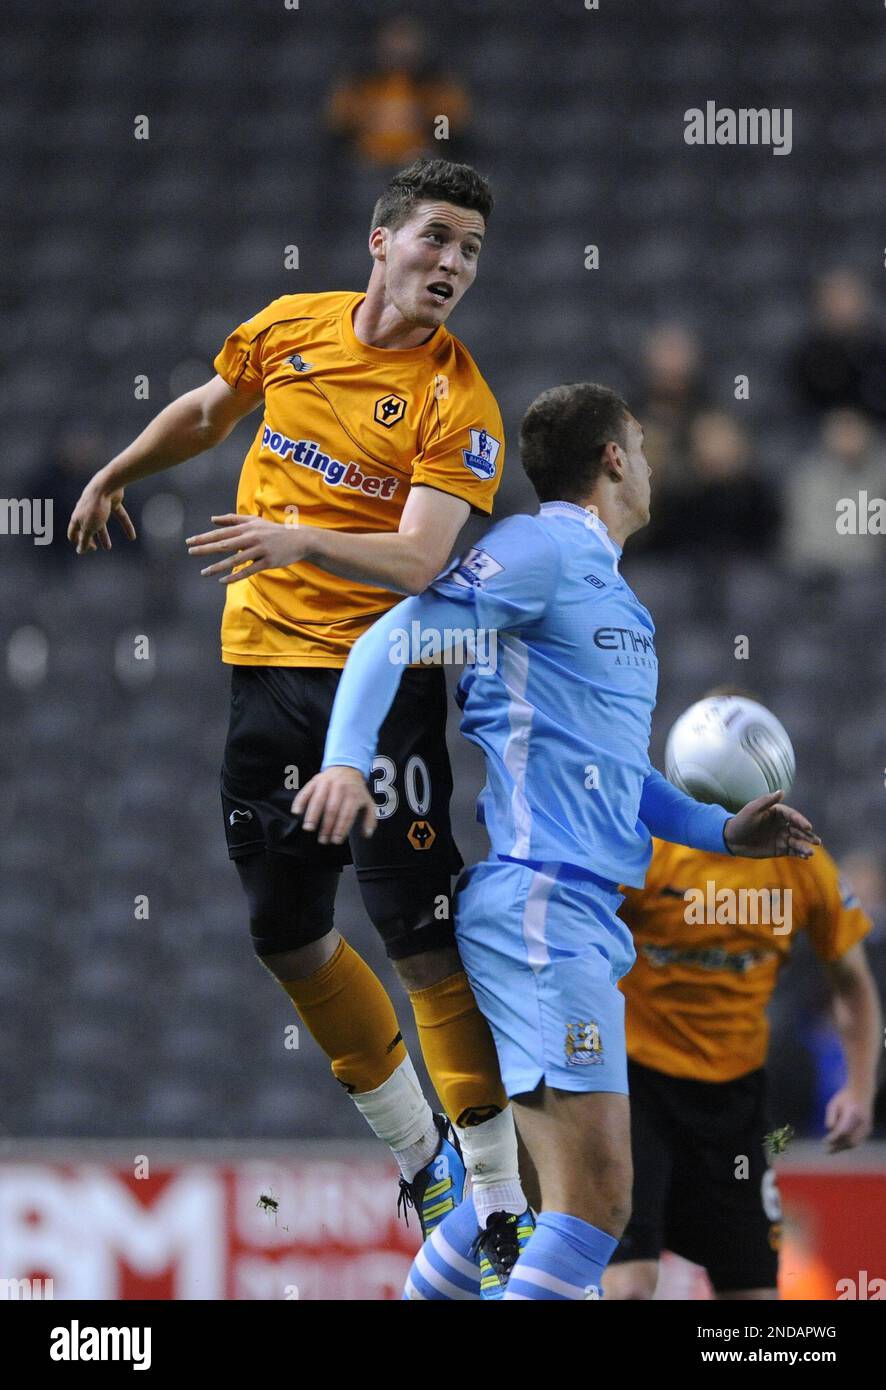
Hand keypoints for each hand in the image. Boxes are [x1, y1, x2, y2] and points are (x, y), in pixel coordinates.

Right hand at [68, 482, 135, 553]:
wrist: (106, 486)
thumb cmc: (94, 508)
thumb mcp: (88, 528)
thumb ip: (84, 540)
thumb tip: (80, 551)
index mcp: (77, 518)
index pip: (73, 533)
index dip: (78, 543)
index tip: (89, 549)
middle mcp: (86, 512)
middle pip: (86, 529)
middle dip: (89, 539)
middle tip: (95, 548)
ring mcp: (100, 507)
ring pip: (101, 524)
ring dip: (104, 536)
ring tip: (108, 548)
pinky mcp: (113, 503)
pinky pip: (119, 516)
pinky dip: (126, 526)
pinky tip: (132, 537)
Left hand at [186, 513, 308, 583]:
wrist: (299, 539)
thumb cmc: (272, 531)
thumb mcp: (253, 521)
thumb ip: (232, 520)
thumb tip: (212, 519)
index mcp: (246, 528)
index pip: (221, 532)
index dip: (205, 537)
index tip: (190, 542)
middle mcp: (251, 537)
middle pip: (224, 544)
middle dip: (206, 548)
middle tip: (190, 552)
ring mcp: (260, 550)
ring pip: (235, 559)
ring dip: (217, 566)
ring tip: (203, 572)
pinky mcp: (267, 562)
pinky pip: (248, 570)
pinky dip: (235, 576)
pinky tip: (222, 581)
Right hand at [292, 766, 376, 844]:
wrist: (347, 768)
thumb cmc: (356, 790)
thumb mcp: (368, 802)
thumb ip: (370, 820)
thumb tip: (366, 835)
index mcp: (353, 795)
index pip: (347, 814)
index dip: (341, 829)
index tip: (336, 841)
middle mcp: (340, 788)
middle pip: (332, 809)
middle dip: (327, 826)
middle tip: (322, 840)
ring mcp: (326, 783)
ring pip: (318, 800)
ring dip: (312, 815)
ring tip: (308, 829)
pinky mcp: (315, 780)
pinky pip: (306, 791)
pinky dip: (300, 801)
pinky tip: (296, 812)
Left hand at [723, 791, 820, 858]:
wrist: (731, 839)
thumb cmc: (741, 821)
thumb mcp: (752, 810)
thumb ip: (766, 801)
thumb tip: (781, 791)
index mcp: (778, 812)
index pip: (793, 816)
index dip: (801, 821)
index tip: (808, 827)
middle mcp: (782, 824)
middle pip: (798, 830)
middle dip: (808, 836)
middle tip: (817, 842)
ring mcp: (781, 837)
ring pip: (797, 841)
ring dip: (805, 846)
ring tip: (811, 853)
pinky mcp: (779, 849)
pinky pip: (792, 851)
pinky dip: (800, 854)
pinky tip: (806, 857)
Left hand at [824, 1086, 872, 1151]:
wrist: (862, 1092)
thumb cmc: (844, 1098)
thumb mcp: (834, 1103)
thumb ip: (831, 1116)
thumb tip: (829, 1130)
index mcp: (852, 1112)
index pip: (843, 1130)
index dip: (834, 1138)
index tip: (824, 1141)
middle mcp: (861, 1121)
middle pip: (849, 1139)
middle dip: (838, 1146)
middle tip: (827, 1150)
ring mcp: (866, 1126)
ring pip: (855, 1143)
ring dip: (843, 1148)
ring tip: (832, 1150)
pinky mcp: (868, 1129)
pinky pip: (858, 1140)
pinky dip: (848, 1145)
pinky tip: (839, 1146)